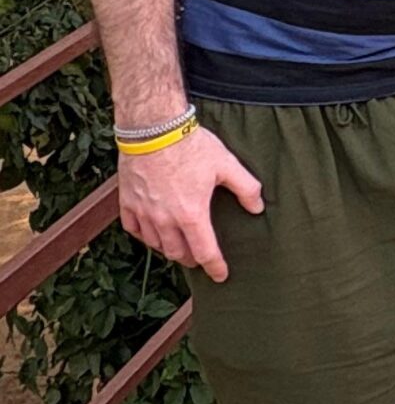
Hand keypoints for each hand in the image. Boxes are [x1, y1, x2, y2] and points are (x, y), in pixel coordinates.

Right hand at [118, 125, 263, 283]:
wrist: (153, 128)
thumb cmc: (190, 146)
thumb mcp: (227, 165)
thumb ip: (246, 189)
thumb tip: (257, 208)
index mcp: (191, 214)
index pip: (205, 252)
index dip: (215, 267)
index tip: (221, 275)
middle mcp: (165, 219)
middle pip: (178, 253)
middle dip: (192, 259)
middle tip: (200, 258)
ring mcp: (143, 212)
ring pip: (156, 244)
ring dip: (170, 250)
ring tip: (180, 247)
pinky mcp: (127, 202)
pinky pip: (134, 230)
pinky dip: (146, 237)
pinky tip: (153, 234)